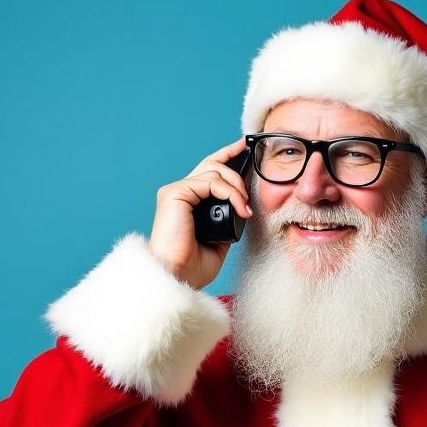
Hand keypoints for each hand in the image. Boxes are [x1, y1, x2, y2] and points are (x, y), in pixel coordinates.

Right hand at [147, 137, 252, 289]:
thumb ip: (227, 219)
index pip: (207, 170)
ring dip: (236, 187)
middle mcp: (180, 193)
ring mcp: (176, 192)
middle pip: (211, 164)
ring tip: (245, 207)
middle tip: (251, 181)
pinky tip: (240, 208)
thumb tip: (242, 207)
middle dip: (234, 165)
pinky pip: (209, 182)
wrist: (178, 277)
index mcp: (188, 202)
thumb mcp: (220, 239)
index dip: (226, 156)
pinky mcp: (174, 194)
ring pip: (213, 171)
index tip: (244, 148)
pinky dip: (230, 193)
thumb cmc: (193, 265)